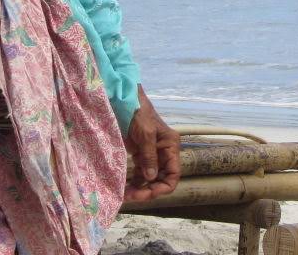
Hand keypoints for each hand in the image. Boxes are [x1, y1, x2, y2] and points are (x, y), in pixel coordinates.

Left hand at [123, 87, 179, 201]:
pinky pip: (139, 173)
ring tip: (125, 195)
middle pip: (161, 180)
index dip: (162, 187)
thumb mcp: (146, 134)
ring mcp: (152, 155)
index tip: (147, 194)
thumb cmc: (139, 113)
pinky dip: (134, 181)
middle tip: (131, 197)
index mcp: (171, 147)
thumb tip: (151, 178)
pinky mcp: (140, 155)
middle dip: (148, 190)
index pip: (173, 175)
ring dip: (139, 188)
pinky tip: (124, 188)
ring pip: (149, 179)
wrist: (125, 100)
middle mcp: (164, 153)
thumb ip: (149, 156)